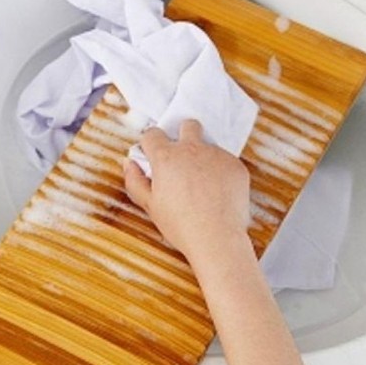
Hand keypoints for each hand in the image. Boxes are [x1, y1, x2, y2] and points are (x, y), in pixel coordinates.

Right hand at [123, 120, 250, 264]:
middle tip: (181, 159)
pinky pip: (226, 162)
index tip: (153, 155)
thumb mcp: (149, 205)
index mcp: (166, 157)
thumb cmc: (181, 225)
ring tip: (201, 186)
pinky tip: (217, 194)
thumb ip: (135, 180)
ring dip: (203, 158)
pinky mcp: (236, 166)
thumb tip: (129, 163)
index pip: (152, 134)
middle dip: (183, 135)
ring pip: (208, 146)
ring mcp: (217, 155)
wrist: (216, 238)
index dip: (150, 144)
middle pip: (188, 125)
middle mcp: (192, 149)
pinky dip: (221, 173)